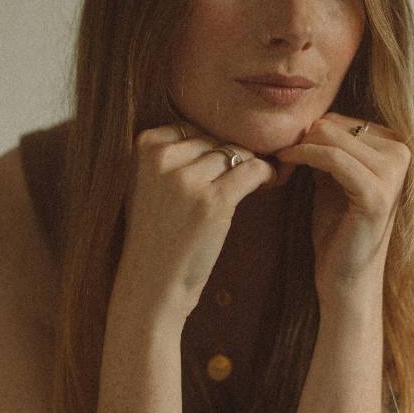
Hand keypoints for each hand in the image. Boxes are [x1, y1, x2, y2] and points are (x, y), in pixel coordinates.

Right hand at [120, 123, 276, 317]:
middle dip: (230, 157)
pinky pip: (252, 170)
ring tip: (254, 181)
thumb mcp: (149, 183)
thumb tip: (220, 136)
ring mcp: (187, 179)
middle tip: (240, 177)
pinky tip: (269, 182)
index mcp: (144, 147)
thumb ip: (173, 156)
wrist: (151, 284)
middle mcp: (163, 158)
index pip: (191, 128)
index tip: (218, 166)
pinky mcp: (213, 201)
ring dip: (250, 164)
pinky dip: (267, 174)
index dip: (210, 146)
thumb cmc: (155, 236)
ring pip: (235, 153)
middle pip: (214, 140)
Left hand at [275, 113, 410, 300]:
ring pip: (332, 136)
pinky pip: (332, 158)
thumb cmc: (338, 229)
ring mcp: (393, 174)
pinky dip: (304, 156)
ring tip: (282, 162)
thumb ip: (329, 149)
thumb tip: (305, 119)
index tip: (287, 149)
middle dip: (303, 139)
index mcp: (396, 148)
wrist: (346, 278)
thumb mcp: (333, 179)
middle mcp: (402, 154)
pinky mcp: (376, 193)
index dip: (310, 133)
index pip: (342, 119)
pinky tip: (286, 163)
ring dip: (299, 147)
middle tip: (281, 158)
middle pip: (336, 123)